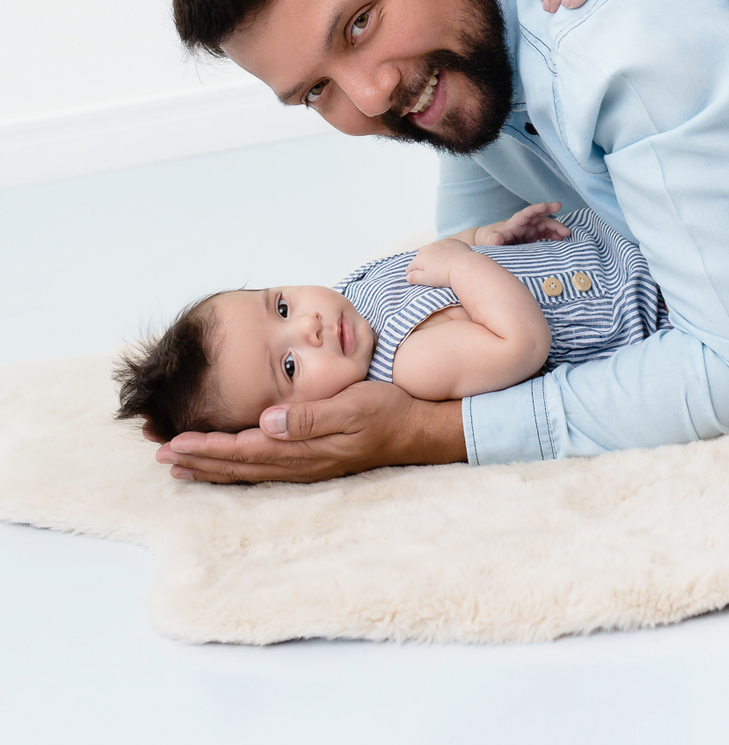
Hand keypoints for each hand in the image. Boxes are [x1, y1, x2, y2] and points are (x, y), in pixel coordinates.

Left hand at [153, 381, 464, 482]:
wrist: (420, 428)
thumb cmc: (388, 410)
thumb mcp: (353, 406)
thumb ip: (310, 416)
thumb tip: (266, 423)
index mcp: (305, 449)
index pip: (244, 451)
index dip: (206, 448)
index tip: (174, 443)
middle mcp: (300, 463)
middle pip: (238, 465)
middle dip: (197, 460)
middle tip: (160, 454)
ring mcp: (306, 465)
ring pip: (247, 470)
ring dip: (211, 466)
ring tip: (180, 465)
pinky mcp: (312, 460)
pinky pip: (263, 468)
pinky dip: (236, 465)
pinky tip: (227, 462)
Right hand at [407, 237, 472, 283]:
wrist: (463, 266)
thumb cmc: (444, 275)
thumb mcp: (426, 279)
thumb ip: (415, 277)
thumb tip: (408, 276)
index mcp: (420, 258)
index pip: (411, 266)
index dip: (411, 272)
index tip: (413, 276)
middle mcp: (428, 247)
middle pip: (421, 255)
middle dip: (422, 262)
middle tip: (427, 270)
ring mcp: (440, 243)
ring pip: (433, 249)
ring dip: (433, 255)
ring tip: (438, 263)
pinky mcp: (452, 241)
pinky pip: (445, 246)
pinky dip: (445, 251)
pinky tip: (450, 257)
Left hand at [473, 202, 571, 246]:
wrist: (489, 243)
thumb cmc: (488, 239)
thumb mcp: (488, 240)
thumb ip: (493, 239)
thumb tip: (497, 239)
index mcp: (514, 223)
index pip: (525, 214)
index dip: (535, 209)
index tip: (545, 205)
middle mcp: (524, 224)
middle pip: (538, 215)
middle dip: (549, 211)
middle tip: (559, 207)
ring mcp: (530, 230)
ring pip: (545, 225)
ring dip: (556, 227)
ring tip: (567, 233)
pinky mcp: (533, 237)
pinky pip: (546, 234)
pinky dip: (554, 235)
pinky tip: (562, 239)